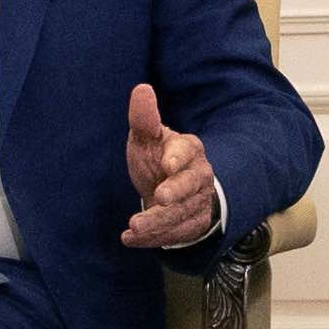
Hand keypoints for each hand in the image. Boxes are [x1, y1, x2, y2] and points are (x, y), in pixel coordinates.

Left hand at [123, 84, 220, 251]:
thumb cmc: (156, 157)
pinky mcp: (193, 224)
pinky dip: (153, 238)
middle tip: (159, 197)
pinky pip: (176, 233)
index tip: (167, 164)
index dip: (178, 158)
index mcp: (188, 149)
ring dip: (158, 222)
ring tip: (134, 226)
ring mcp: (198, 202)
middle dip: (176, 192)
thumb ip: (144, 118)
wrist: (168, 188)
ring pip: (182, 213)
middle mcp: (199, 176)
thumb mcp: (146, 137)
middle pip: (191, 185)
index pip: (187, 151)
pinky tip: (130, 239)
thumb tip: (142, 89)